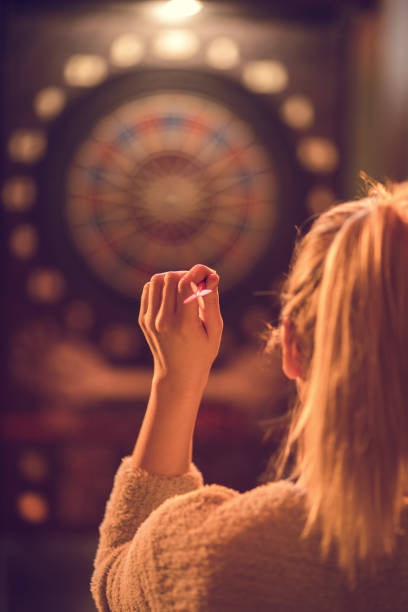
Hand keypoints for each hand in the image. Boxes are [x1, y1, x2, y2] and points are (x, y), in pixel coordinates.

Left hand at [138, 265, 222, 387]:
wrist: (177, 375)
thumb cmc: (202, 352)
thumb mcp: (215, 330)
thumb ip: (212, 301)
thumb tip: (212, 276)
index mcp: (184, 324)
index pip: (185, 283)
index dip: (197, 274)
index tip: (206, 276)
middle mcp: (164, 321)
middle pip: (170, 278)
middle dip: (185, 274)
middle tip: (196, 283)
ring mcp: (150, 320)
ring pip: (156, 280)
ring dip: (171, 278)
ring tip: (183, 287)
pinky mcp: (143, 319)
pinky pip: (149, 289)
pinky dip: (160, 287)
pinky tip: (172, 296)